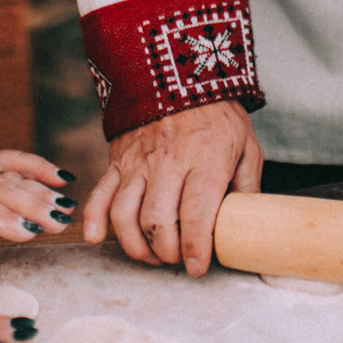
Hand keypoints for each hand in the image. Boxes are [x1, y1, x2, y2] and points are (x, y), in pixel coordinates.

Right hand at [81, 100, 262, 275]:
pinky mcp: (117, 160)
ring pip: (126, 216)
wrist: (179, 75)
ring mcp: (137, 162)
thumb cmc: (218, 115)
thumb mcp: (246, 147)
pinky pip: (100, 194)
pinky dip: (93, 219)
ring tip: (153, 255)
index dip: (196, 249)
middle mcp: (168, 162)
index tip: (198, 268)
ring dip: (137, 245)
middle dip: (167, 252)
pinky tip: (97, 238)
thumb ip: (248, 188)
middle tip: (178, 259)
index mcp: (206, 160)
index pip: (197, 215)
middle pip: (157, 223)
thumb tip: (249, 225)